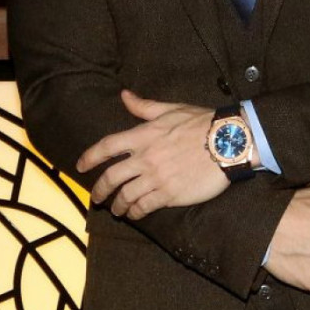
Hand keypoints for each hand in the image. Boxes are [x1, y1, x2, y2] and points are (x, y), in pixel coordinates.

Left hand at [76, 90, 228, 218]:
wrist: (228, 142)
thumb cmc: (202, 122)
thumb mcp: (171, 109)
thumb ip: (144, 107)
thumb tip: (124, 95)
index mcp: (143, 135)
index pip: (107, 147)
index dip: (89, 157)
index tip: (81, 166)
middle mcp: (145, 158)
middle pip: (110, 177)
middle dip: (99, 190)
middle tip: (96, 198)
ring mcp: (156, 177)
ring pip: (125, 196)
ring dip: (117, 205)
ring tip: (117, 209)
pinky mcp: (170, 194)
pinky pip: (144, 207)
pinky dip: (135, 212)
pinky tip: (135, 214)